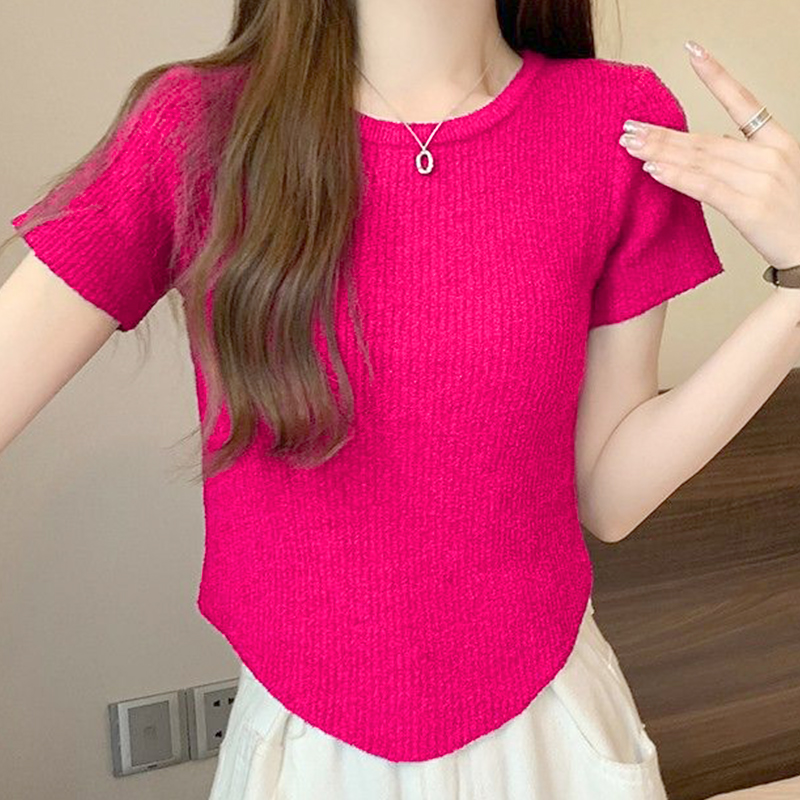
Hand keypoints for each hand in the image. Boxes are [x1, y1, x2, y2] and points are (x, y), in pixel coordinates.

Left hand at [618, 40, 799, 269]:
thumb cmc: (793, 217)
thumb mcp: (776, 176)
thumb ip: (744, 159)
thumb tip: (709, 148)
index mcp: (778, 142)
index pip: (743, 101)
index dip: (716, 75)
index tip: (692, 53)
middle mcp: (769, 156)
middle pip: (704, 139)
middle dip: (662, 134)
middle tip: (629, 127)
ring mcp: (759, 180)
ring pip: (699, 160)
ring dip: (659, 152)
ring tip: (630, 145)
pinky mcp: (748, 207)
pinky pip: (704, 187)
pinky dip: (676, 177)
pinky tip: (652, 170)